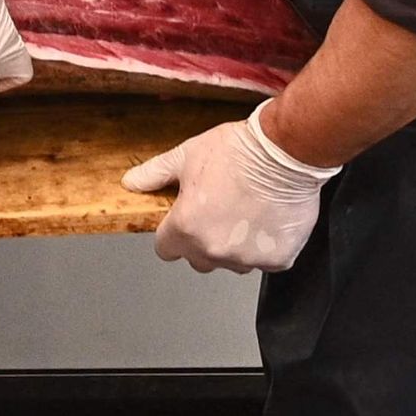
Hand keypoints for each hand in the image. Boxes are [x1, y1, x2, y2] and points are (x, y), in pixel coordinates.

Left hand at [122, 110, 336, 273]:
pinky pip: (264, 262)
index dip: (172, 234)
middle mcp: (214, 249)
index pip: (166, 249)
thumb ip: (155, 174)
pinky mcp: (276, 260)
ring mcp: (246, 257)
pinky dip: (265, 247)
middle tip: (218, 213)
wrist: (284, 152)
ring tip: (245, 214)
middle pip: (198, 260)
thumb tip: (131, 182)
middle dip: (203, 241)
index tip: (183, 222)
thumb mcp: (186, 156)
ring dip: (235, 247)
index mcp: (186, 227)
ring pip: (232, 263)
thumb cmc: (238, 152)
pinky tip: (266, 221)